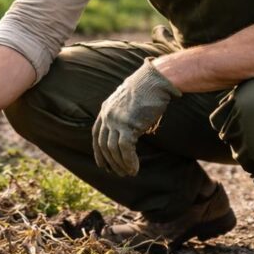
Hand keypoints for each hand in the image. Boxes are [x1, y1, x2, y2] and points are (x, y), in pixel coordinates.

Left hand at [92, 58, 180, 176]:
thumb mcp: (131, 105)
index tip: (103, 165)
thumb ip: (126, 118)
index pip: (97, 134)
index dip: (99, 152)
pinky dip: (129, 161)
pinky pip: (125, 149)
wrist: (156, 80)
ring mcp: (116, 120)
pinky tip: (135, 168)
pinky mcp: (128, 124)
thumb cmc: (149, 91)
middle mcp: (107, 115)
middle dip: (111, 162)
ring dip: (121, 164)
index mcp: (105, 109)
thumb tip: (134, 135)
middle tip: (120, 173)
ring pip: (113, 149)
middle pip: (103, 145)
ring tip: (129, 173)